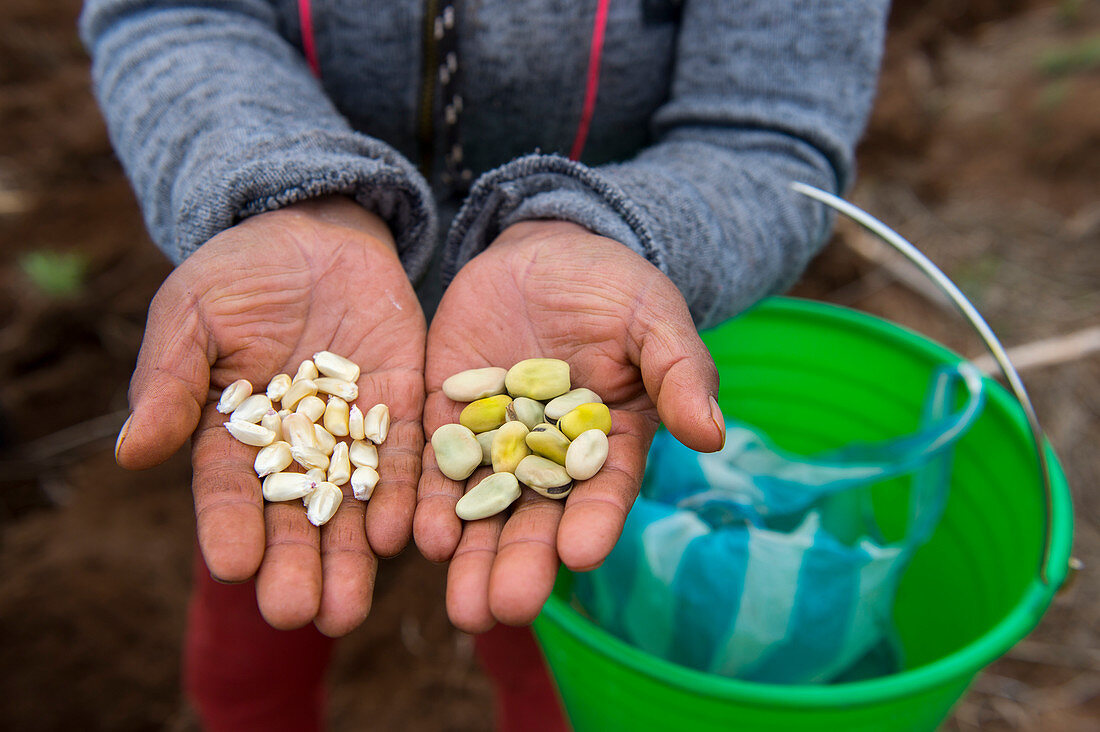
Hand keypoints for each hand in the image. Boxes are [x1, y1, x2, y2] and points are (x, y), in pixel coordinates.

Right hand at [114, 197, 425, 635]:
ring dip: (352, 557)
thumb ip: (170, 381)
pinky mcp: (405, 406)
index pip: (230, 492)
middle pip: (298, 517)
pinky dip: (403, 496)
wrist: (315, 232)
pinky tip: (402, 537)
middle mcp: (300, 446)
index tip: (231, 568)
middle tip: (300, 617)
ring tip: (349, 609)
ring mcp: (355, 430)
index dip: (229, 529)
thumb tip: (130, 452)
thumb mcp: (192, 316)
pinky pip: (406, 457)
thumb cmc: (239, 273)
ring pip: (354, 505)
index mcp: (237, 434)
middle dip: (298, 567)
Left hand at [415, 220, 724, 631]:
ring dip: (471, 557)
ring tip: (461, 608)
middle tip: (503, 610)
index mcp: (609, 442)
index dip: (593, 522)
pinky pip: (437, 467)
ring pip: (483, 509)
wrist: (541, 253)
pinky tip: (423, 539)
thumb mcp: (652, 317)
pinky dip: (430, 503)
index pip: (603, 491)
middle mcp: (550, 457)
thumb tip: (712, 434)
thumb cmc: (611, 287)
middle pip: (536, 519)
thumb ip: (679, 370)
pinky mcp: (447, 419)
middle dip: (520, 565)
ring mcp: (494, 442)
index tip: (579, 556)